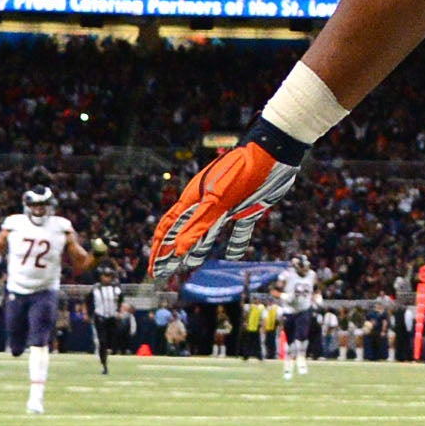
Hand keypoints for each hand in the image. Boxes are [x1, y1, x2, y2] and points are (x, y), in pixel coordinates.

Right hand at [148, 128, 307, 272]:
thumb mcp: (218, 200)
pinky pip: (239, 229)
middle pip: (183, 232)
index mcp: (194, 198)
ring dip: (198, 249)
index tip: (151, 270)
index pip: (168, 227)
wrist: (274, 152)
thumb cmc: (242, 171)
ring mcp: (227, 206)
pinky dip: (235, 243)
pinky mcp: (249, 207)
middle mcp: (206, 203)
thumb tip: (177, 249)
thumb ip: (198, 224)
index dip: (159, 249)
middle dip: (171, 253)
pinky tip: (233, 256)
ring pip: (207, 232)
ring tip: (190, 264)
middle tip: (162, 273)